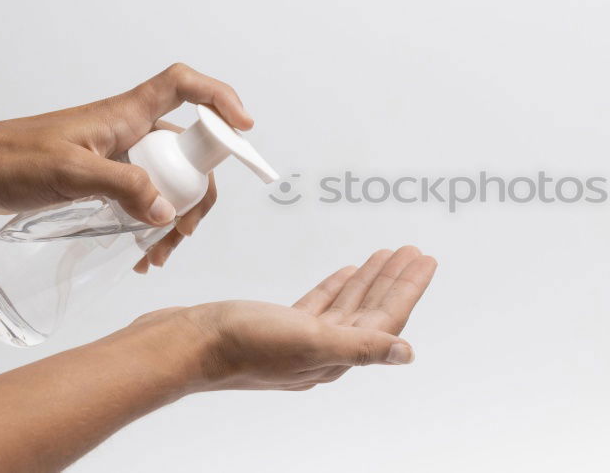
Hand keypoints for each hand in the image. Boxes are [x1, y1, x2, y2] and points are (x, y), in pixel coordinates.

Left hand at [0, 63, 249, 270]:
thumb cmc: (8, 158)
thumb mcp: (69, 172)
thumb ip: (121, 187)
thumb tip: (167, 210)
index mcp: (124, 114)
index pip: (184, 86)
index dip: (220, 98)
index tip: (244, 127)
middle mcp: (129, 132)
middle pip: (188, 149)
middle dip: (199, 189)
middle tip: (187, 228)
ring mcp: (119, 157)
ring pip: (168, 180)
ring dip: (175, 215)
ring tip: (160, 252)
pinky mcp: (105, 181)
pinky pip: (145, 198)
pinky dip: (151, 225)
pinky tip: (141, 253)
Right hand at [135, 246, 437, 391]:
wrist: (184, 345)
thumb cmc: (240, 345)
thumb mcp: (308, 340)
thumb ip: (361, 345)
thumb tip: (407, 354)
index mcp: (334, 357)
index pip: (385, 321)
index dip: (408, 290)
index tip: (425, 261)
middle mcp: (322, 352)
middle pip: (371, 311)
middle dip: (394, 280)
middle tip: (414, 251)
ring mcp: (299, 340)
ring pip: (347, 305)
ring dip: (369, 280)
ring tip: (388, 254)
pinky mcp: (277, 326)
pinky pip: (319, 304)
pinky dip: (337, 287)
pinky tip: (347, 271)